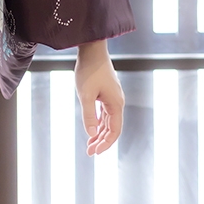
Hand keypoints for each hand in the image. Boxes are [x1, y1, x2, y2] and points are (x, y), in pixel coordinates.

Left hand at [74, 39, 123, 155]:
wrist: (92, 49)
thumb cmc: (89, 70)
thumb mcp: (85, 94)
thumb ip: (88, 115)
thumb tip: (91, 134)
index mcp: (116, 104)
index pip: (114, 131)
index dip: (106, 144)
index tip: (95, 153)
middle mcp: (117, 102)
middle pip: (112, 128)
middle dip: (101, 141)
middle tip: (89, 152)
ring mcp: (112, 97)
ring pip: (108, 121)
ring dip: (99, 132)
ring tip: (89, 143)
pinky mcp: (107, 92)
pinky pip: (105, 112)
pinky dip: (99, 122)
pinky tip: (93, 127)